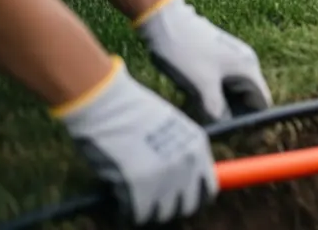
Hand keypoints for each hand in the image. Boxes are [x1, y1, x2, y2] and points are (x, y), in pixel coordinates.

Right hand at [55, 58, 217, 224]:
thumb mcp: (171, 127)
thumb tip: (178, 183)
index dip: (192, 197)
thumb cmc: (133, 112)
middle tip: (153, 204)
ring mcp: (166, 175)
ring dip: (150, 211)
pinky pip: (140, 213)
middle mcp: (187, 163)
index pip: (209, 188)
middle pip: (187, 205)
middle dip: (170, 207)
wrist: (108, 103)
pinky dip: (131, 212)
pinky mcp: (141, 185)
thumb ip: (180, 155)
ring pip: (163, 213)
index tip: (178, 200)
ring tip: (136, 201)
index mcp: (198, 147)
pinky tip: (122, 203)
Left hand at [135, 0, 272, 123]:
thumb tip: (225, 125)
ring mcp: (231, 58)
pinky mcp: (217, 57)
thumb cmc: (185, 52)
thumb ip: (217, 110)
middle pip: (247, 97)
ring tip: (199, 111)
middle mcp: (245, 62)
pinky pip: (221, 81)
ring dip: (219, 103)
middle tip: (211, 124)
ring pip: (232, 90)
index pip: (262, 102)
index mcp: (247, 68)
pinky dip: (212, 92)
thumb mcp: (201, 86)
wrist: (165, 22)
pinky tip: (193, 97)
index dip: (252, 120)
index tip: (235, 133)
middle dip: (232, 112)